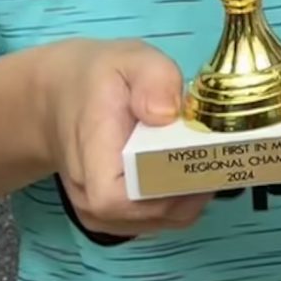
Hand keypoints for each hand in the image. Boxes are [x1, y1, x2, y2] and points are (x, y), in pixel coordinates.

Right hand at [43, 39, 212, 238]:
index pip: (129, 198)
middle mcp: (93, 200)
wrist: (59, 100)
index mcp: (92, 163)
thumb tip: (168, 113)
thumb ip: (153, 79)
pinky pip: (160, 219)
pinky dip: (183, 199)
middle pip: (157, 212)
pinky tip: (191, 167)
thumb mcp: (128, 60)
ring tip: (208, 154)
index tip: (207, 152)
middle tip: (221, 149)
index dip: (175, 182)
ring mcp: (103, 215)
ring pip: (165, 220)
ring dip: (194, 193)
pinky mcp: (117, 218)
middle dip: (197, 184)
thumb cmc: (97, 80)